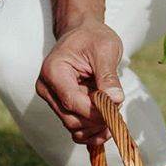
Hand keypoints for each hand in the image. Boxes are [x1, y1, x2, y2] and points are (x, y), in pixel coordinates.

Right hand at [35, 20, 123, 145]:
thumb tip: (115, 100)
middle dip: (98, 119)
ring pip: (74, 127)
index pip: (72, 101)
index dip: (95, 111)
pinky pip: (76, 128)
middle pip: (72, 119)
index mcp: (53, 71)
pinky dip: (92, 131)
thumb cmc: (93, 38)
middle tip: (118, 106)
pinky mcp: (62, 108)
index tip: (116, 108)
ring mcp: (53, 100)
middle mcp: (48, 88)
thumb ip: (108, 76)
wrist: (82, 34)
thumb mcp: (105, 50)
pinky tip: (106, 125)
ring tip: (114, 112)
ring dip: (97, 127)